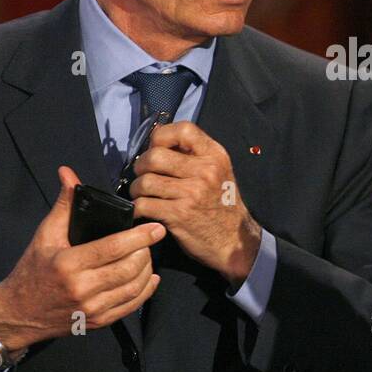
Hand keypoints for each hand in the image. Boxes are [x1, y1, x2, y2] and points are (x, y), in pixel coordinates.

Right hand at [0, 166, 162, 350]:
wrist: (17, 313)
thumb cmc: (32, 270)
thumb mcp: (45, 235)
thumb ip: (63, 204)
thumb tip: (68, 173)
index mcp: (68, 264)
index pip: (112, 249)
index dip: (138, 237)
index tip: (156, 228)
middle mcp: (82, 289)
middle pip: (128, 268)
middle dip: (146, 251)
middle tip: (151, 239)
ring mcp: (92, 309)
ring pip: (133, 288)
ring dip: (148, 269)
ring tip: (148, 254)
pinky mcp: (98, 322)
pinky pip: (130, 306)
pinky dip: (145, 291)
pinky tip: (150, 278)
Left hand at [127, 121, 261, 286]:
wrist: (234, 241)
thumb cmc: (222, 206)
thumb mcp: (218, 172)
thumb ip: (193, 154)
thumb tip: (158, 137)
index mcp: (215, 156)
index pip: (183, 130)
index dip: (162, 136)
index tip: (156, 147)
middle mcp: (205, 171)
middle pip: (155, 156)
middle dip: (142, 166)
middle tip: (144, 175)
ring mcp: (192, 193)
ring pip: (145, 181)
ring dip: (137, 189)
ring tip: (143, 194)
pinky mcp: (179, 214)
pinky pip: (143, 204)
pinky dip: (138, 207)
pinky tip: (144, 210)